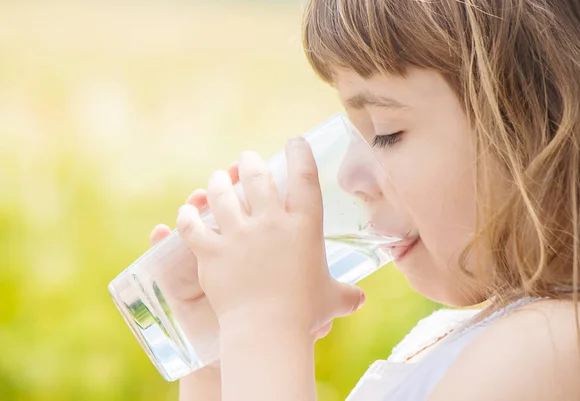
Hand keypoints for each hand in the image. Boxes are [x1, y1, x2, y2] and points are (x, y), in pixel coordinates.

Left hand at [176, 138, 364, 335]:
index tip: (294, 142)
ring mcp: (239, 234)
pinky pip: (193, 226)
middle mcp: (270, 222)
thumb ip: (346, 295)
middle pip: (257, 176)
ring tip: (216, 179)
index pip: (304, 178)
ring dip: (217, 182)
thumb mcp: (331, 300)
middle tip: (245, 159)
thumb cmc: (305, 314)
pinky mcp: (212, 251)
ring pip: (221, 194)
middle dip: (249, 162)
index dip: (299, 153)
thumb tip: (361, 299)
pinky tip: (187, 212)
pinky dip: (188, 216)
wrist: (269, 331)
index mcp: (303, 226)